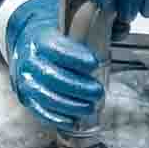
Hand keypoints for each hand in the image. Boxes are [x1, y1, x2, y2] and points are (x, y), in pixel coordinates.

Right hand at [3, 0, 103, 134]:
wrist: (31, 46)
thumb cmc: (56, 39)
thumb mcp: (72, 27)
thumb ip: (97, 28)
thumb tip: (122, 30)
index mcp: (40, 39)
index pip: (54, 48)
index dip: (73, 57)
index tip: (94, 63)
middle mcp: (30, 60)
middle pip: (50, 75)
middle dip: (76, 86)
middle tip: (97, 91)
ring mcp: (26, 80)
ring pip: (44, 95)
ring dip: (69, 105)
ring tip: (90, 106)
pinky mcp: (27, 97)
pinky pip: (38, 110)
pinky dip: (55, 117)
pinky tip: (72, 120)